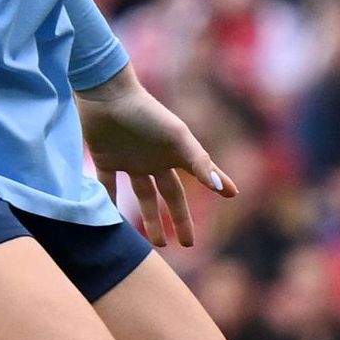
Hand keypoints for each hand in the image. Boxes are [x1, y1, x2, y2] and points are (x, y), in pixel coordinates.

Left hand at [76, 72, 237, 246]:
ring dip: (149, 219)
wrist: (106, 95)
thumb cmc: (146, 113)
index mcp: (175, 152)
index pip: (201, 174)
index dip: (217, 183)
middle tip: (187, 244)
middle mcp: (156, 159)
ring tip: (156, 243)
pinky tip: (110, 221)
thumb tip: (226, 191)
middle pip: (171, 195)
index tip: (233, 195)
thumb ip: (200, 163)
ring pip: (142, 196)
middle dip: (180, 220)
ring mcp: (131, 160)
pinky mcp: (105, 159)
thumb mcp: (178, 137)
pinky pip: (107, 186)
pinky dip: (108, 202)